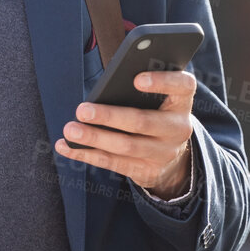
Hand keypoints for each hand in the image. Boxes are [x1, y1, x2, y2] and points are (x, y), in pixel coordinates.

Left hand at [56, 70, 198, 198]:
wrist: (172, 157)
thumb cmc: (155, 112)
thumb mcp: (159, 99)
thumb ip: (143, 89)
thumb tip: (105, 87)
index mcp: (182, 102)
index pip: (183, 86)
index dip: (162, 82)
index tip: (137, 79)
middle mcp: (178, 128)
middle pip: (143, 122)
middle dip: (110, 116)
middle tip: (82, 110)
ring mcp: (163, 153)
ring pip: (126, 146)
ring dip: (94, 138)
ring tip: (70, 129)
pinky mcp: (146, 171)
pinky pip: (113, 163)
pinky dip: (87, 154)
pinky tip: (66, 146)